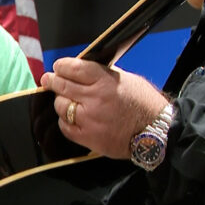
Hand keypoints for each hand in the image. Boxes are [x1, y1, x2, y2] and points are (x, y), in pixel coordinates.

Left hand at [40, 58, 168, 158]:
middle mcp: (95, 100)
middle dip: (52, 80)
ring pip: (61, 106)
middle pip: (63, 86)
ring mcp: (89, 120)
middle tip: (48, 79)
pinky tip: (70, 117)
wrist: (155, 133)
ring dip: (61, 102)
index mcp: (105, 82)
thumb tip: (83, 71)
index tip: (58, 66)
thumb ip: (103, 75)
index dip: (62, 66)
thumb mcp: (127, 80)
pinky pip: (65, 127)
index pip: (74, 68)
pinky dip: (65, 121)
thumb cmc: (144, 105)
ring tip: (65, 100)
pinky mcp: (88, 138)